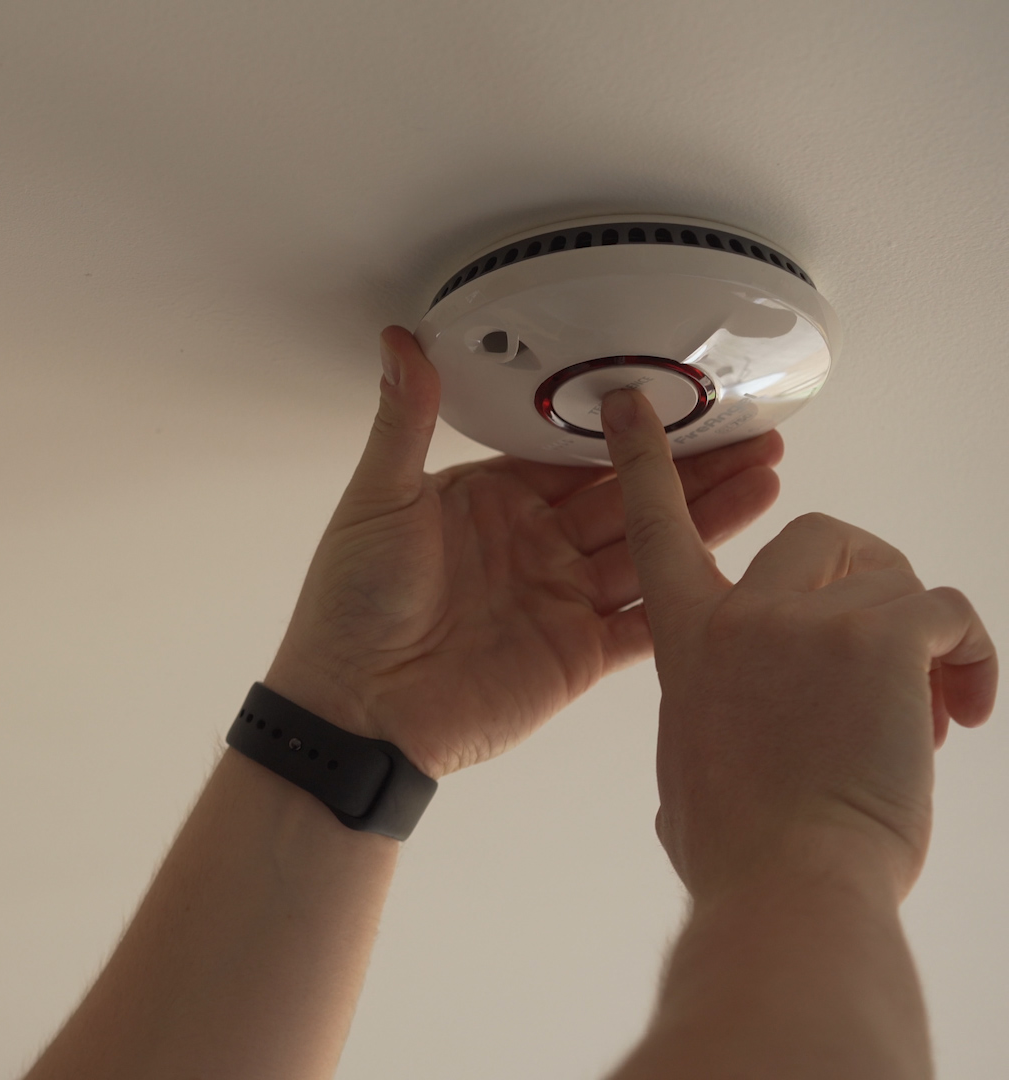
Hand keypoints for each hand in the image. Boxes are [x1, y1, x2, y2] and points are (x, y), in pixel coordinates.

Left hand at [265, 326, 784, 778]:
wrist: (355, 710)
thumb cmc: (350, 605)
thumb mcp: (378, 498)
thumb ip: (405, 420)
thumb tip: (400, 341)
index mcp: (490, 502)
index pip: (574, 454)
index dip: (628, 428)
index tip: (683, 394)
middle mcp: (533, 546)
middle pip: (625, 496)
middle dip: (689, 466)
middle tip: (755, 431)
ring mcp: (560, 601)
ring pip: (648, 550)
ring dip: (706, 519)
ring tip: (768, 480)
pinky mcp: (578, 656)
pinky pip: (645, 622)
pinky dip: (689, 597)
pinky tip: (740, 570)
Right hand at [599, 387, 997, 901]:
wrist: (792, 882)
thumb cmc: (746, 851)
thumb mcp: (690, 774)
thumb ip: (708, 726)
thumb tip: (732, 744)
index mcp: (688, 645)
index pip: (658, 530)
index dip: (643, 462)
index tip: (633, 407)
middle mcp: (741, 617)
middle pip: (815, 535)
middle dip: (867, 583)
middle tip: (892, 656)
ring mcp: (808, 620)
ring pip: (895, 578)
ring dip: (926, 639)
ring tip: (930, 714)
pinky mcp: (881, 635)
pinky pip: (948, 612)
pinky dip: (972, 658)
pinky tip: (963, 710)